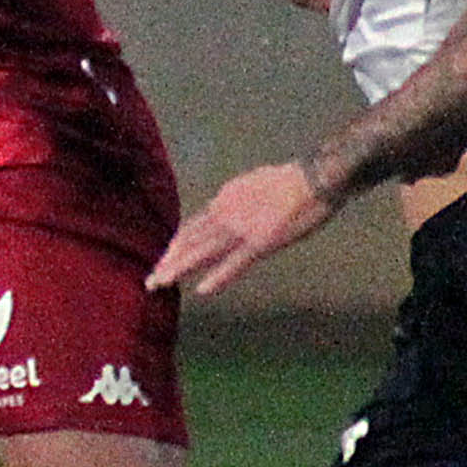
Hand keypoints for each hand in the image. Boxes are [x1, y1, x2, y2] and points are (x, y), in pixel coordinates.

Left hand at [147, 161, 338, 295]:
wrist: (316, 175)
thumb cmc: (293, 180)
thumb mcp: (256, 184)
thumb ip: (239, 200)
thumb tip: (228, 207)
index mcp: (226, 198)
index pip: (194, 224)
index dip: (177, 243)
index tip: (165, 257)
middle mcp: (226, 211)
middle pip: (191, 239)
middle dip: (170, 260)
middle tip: (151, 279)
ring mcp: (242, 227)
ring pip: (203, 251)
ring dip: (180, 268)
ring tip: (160, 283)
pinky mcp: (261, 241)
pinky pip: (235, 263)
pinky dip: (218, 277)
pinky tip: (202, 290)